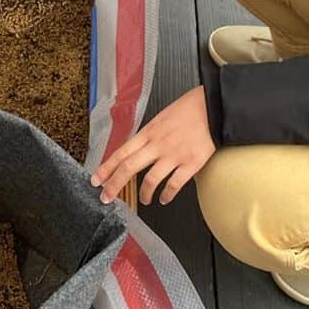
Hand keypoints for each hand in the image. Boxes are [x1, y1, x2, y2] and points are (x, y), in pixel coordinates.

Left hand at [92, 86, 215, 205]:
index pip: (121, 153)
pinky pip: (174, 184)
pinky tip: (164, 199)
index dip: (106, 168)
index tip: (96, 179)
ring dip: (144, 194)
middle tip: (106, 197)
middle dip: (114, 185)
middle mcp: (157, 144)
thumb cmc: (188, 110)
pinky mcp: (191, 163)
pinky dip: (167, 195)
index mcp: (148, 132)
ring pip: (150, 180)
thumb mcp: (160, 118)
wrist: (213, 107)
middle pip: (129, 168)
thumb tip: (136, 150)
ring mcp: (174, 155)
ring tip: (144, 200)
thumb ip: (148, 136)